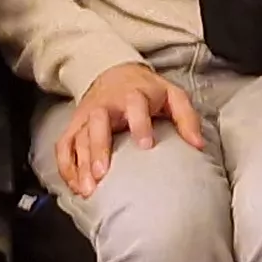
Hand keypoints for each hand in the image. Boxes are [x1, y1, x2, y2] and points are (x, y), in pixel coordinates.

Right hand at [56, 63, 204, 196]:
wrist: (115, 72)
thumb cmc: (146, 90)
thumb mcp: (172, 95)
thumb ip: (187, 118)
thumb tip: (198, 145)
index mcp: (133, 95)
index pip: (135, 106)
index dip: (139, 124)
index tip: (146, 144)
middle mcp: (106, 105)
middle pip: (97, 123)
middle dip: (98, 148)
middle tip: (101, 174)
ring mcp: (87, 115)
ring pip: (78, 138)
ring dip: (80, 164)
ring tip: (87, 189)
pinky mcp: (75, 125)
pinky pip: (64, 146)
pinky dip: (66, 167)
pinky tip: (74, 186)